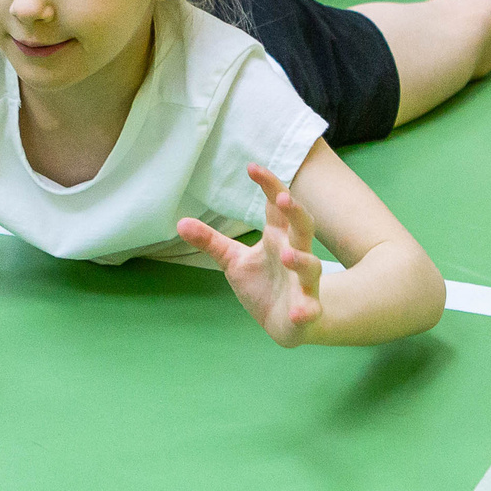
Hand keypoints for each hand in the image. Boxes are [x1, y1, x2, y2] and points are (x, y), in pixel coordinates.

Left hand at [178, 164, 325, 346]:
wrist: (288, 322)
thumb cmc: (263, 283)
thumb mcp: (233, 260)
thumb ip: (210, 241)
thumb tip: (180, 222)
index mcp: (278, 238)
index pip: (277, 207)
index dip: (269, 186)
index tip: (252, 168)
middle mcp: (295, 254)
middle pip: (303, 228)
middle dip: (296, 213)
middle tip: (283, 199)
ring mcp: (303, 283)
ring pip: (310, 267)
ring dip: (302, 260)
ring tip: (288, 256)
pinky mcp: (306, 310)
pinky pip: (310, 308)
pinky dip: (306, 310)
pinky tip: (300, 312)